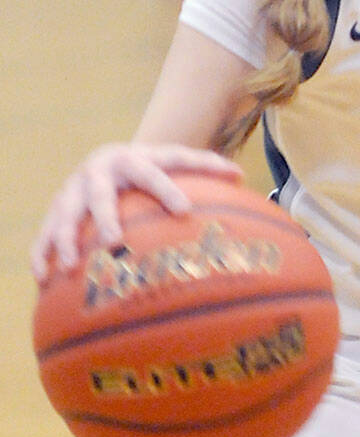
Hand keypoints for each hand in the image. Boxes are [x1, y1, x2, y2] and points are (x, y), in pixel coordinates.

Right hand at [31, 143, 241, 282]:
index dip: (167, 190)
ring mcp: (73, 191)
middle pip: (100, 194)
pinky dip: (41, 253)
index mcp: (133, 160)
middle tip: (114, 240)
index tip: (184, 211)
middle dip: (105, 215)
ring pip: (65, 214)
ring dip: (65, 238)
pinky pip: (43, 233)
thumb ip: (204, 168)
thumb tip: (242, 176)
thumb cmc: (149, 167)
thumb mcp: (172, 161)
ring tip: (70, 265)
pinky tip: (42, 278)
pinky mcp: (55, 210)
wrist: (104, 158)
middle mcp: (99, 173)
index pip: (154, 173)